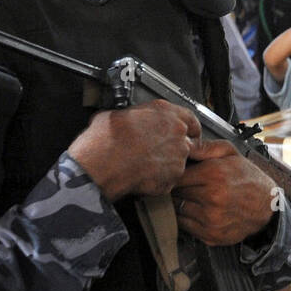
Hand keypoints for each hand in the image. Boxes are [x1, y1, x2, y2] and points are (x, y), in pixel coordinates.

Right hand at [67, 100, 200, 202]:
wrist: (101, 164)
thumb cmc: (105, 140)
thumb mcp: (116, 114)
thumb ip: (134, 117)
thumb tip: (128, 120)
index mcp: (164, 112)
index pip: (189, 117)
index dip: (187, 127)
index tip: (184, 132)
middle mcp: (176, 131)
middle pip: (186, 140)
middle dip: (174, 147)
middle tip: (156, 151)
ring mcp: (178, 155)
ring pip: (178, 160)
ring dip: (166, 163)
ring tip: (144, 165)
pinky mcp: (173, 176)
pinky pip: (170, 178)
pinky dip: (159, 179)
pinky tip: (142, 176)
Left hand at [172, 140, 275, 245]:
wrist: (268, 206)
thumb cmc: (247, 177)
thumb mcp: (231, 153)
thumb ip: (205, 147)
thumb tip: (184, 144)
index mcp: (215, 174)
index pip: (177, 176)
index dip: (176, 174)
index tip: (181, 174)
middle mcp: (212, 198)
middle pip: (176, 193)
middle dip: (179, 189)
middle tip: (189, 185)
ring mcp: (212, 219)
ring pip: (178, 210)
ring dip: (182, 204)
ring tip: (195, 198)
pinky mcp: (211, 235)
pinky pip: (185, 226)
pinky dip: (187, 218)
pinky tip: (200, 210)